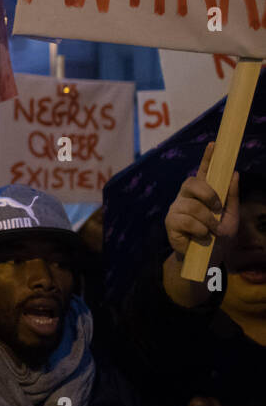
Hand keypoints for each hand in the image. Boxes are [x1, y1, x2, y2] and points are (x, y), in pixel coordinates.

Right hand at [165, 144, 238, 259]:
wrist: (207, 260)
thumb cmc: (218, 237)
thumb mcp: (231, 217)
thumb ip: (232, 196)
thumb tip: (235, 173)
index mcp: (202, 194)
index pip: (203, 172)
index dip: (208, 157)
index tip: (215, 144)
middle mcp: (186, 197)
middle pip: (191, 183)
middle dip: (208, 194)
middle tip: (217, 208)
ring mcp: (176, 209)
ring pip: (192, 206)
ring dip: (208, 221)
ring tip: (211, 231)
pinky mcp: (170, 223)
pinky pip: (186, 221)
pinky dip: (199, 230)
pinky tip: (200, 237)